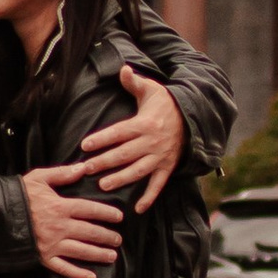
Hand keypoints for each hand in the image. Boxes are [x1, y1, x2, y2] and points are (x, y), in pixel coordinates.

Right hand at [22, 168, 124, 277]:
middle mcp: (60, 227)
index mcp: (60, 207)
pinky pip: (64, 268)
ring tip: (112, 256)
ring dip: (99, 254)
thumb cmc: (17, 196)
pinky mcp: (43, 257)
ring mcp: (52, 244)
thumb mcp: (38, 178)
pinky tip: (91, 277)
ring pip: (82, 251)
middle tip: (118, 239)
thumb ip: (62, 174)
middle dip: (107, 236)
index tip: (119, 217)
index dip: (106, 213)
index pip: (90, 209)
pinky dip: (78, 274)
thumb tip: (83, 168)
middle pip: (90, 232)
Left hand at [79, 68, 185, 213]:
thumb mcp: (151, 89)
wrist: (193, 118)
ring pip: (138, 170)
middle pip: (124, 154)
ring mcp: (160, 156)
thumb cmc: (166, 103)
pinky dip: (149, 197)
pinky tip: (137, 209)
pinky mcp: (167, 167)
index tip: (84, 145)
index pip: (119, 132)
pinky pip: (158, 184)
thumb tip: (122, 68)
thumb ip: (133, 81)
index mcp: (144, 123)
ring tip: (103, 185)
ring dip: (121, 179)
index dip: (102, 139)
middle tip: (86, 169)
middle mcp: (151, 142)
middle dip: (104, 162)